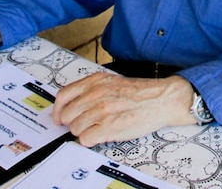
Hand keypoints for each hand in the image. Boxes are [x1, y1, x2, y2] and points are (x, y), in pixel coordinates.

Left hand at [52, 73, 196, 145]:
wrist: (162, 99)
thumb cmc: (141, 92)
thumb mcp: (113, 81)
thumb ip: (93, 89)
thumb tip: (75, 103)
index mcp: (96, 81)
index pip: (63, 96)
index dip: (58, 109)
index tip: (60, 116)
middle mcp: (96, 94)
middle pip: (66, 115)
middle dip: (72, 122)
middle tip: (82, 124)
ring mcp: (101, 111)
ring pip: (74, 128)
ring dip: (82, 132)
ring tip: (96, 129)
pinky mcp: (109, 127)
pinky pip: (85, 139)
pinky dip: (89, 140)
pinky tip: (100, 135)